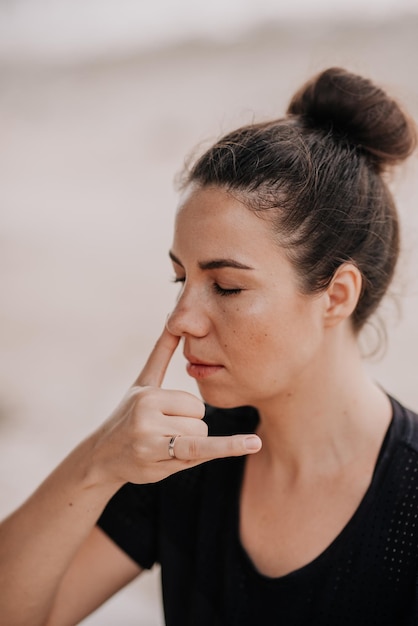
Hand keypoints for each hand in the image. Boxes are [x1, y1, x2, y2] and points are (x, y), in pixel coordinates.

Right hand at [93, 326, 261, 485]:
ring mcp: (151, 438)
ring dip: (188, 447)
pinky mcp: (156, 460)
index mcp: (147, 394)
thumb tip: (172, 319)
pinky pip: (202, 450)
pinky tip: (253, 443)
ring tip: (159, 447)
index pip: (194, 402)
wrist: (101, 457)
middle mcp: (147, 413)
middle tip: (160, 436)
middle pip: (200, 420)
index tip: (164, 419)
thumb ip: (161, 353)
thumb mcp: (143, 383)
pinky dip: (229, 447)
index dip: (186, 414)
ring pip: (200, 437)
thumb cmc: (127, 416)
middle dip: (188, 430)